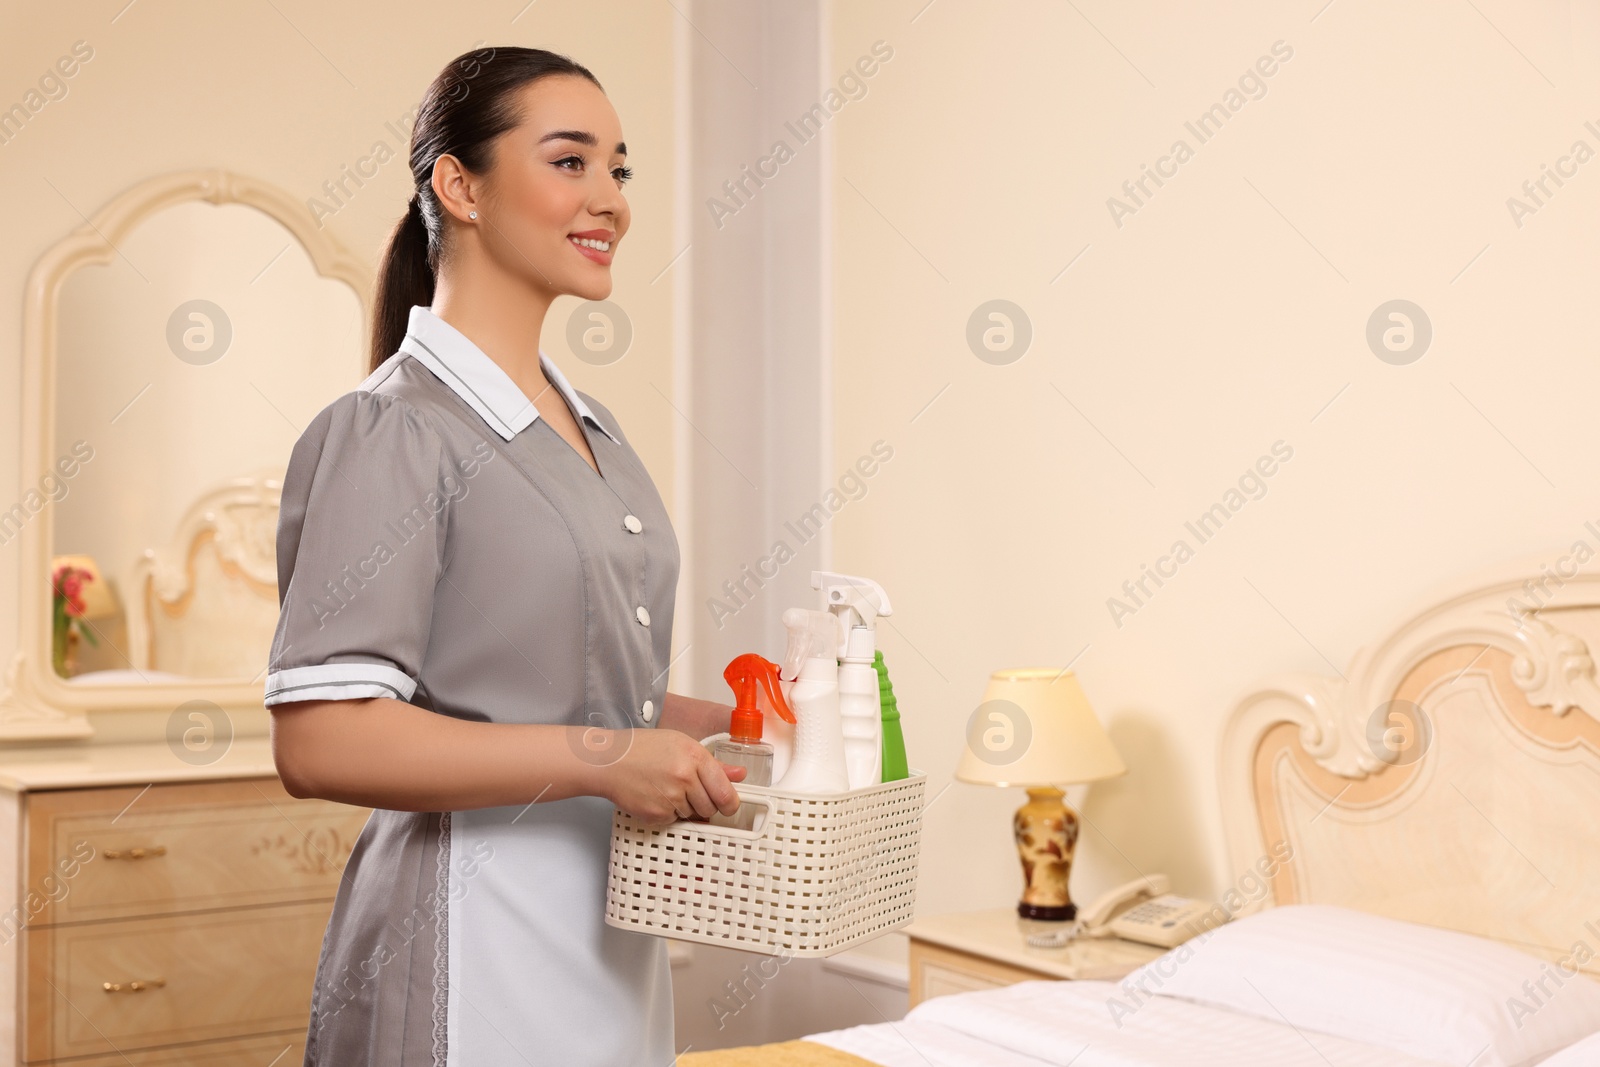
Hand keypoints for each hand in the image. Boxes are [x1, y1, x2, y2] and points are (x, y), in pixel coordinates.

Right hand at [600, 728, 748, 826]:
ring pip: (693, 816)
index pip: (725, 792)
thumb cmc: (644, 749)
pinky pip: (674, 821)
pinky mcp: (656, 814)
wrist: (609, 761)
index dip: (730, 803)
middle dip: (705, 804)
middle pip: (711, 807)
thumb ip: (714, 765)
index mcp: (695, 757)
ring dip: (686, 808)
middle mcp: (685, 777)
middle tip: (690, 791)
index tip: (729, 805)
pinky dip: (668, 813)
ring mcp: (670, 798)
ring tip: (667, 789)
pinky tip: (656, 796)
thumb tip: (740, 775)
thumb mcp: (682, 745)